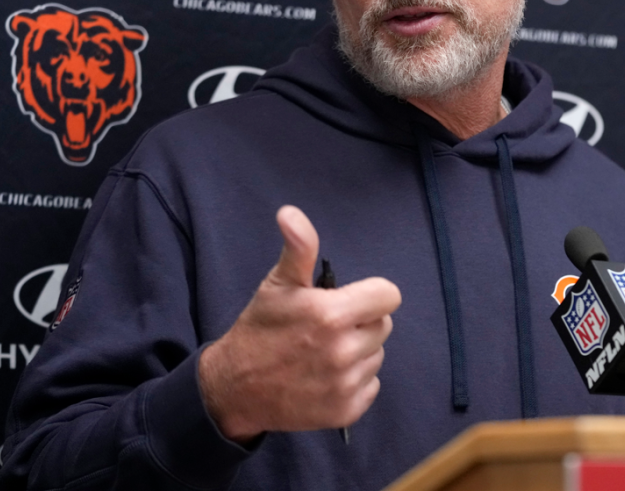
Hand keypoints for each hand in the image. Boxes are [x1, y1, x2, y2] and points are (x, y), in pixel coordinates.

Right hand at [198, 205, 401, 441]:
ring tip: (324, 352)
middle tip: (329, 327)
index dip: (370, 294)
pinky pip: (371, 385)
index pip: (389, 296)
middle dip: (362, 322)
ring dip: (358, 352)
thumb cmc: (260, 329)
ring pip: (377, 355)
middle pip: (383, 325)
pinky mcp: (346, 411)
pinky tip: (326, 376)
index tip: (349, 300)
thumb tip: (290, 213)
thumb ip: (297, 248)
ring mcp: (345, 384)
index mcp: (331, 314)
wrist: (235, 388)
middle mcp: (343, 351)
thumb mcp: (278, 284)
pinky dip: (355, 381)